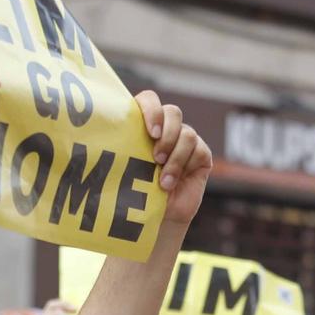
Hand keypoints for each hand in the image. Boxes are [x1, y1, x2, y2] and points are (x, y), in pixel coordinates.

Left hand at [133, 91, 212, 224]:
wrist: (155, 215)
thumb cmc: (136, 191)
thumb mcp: (126, 166)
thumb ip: (125, 146)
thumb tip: (113, 135)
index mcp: (145, 123)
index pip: (150, 100)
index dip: (152, 110)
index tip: (150, 133)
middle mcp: (167, 128)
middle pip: (173, 112)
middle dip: (166, 134)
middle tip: (156, 157)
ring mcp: (186, 140)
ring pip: (187, 134)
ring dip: (174, 158)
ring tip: (163, 180)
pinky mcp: (201, 155)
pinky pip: (199, 150)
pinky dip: (184, 167)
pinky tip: (172, 183)